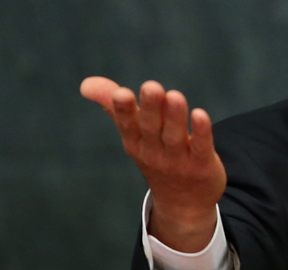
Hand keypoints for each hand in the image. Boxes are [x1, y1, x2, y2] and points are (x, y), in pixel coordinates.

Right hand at [80, 77, 226, 251]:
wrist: (183, 204)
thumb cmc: (156, 156)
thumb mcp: (134, 134)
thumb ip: (115, 106)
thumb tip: (86, 83)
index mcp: (135, 142)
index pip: (127, 125)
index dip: (124, 110)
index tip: (121, 93)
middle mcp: (154, 152)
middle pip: (151, 128)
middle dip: (151, 108)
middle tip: (151, 86)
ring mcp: (178, 161)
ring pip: (175, 136)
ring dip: (175, 116)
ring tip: (175, 95)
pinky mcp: (202, 165)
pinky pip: (200, 147)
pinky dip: (200, 132)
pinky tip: (200, 114)